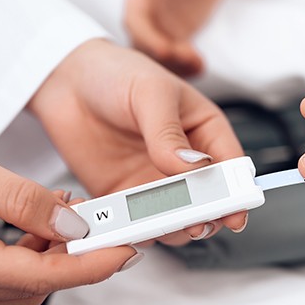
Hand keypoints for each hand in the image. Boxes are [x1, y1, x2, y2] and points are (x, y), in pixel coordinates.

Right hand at [0, 130, 136, 304]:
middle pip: (37, 285)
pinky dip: (30, 252)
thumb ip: (22, 198)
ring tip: (67, 209)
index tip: (128, 248)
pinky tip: (38, 220)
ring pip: (23, 284)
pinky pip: (4, 276)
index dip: (92, 264)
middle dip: (79, 256)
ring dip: (54, 252)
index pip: (42, 275)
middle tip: (106, 221)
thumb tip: (73, 221)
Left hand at [27, 39, 247, 243]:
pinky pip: (136, 223)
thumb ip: (169, 133)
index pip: (230, 167)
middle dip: (205, 217)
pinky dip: (135, 231)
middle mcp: (184, 162)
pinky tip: (130, 228)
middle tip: (195, 223)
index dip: (236, 192)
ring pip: (176, 220)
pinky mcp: (123, 195)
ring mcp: (154, 182)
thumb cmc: (117, 73)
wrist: (68, 80)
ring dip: (172, 229)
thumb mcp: (150, 93)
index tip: (234, 213)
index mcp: (203, 131)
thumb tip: (190, 167)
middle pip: (207, 202)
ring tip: (161, 227)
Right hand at [124, 0, 230, 75]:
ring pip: (158, 56)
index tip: (165, 49)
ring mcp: (158, 28)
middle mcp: (144, 13)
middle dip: (162, 56)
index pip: (134, 20)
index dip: (147, 37)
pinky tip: (201, 66)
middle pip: (143, 44)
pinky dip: (186, 67)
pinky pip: (175, 59)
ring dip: (175, 65)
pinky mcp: (173, 38)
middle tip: (187, 59)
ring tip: (197, 63)